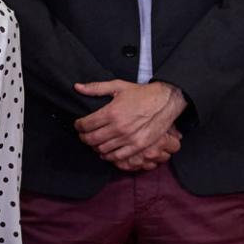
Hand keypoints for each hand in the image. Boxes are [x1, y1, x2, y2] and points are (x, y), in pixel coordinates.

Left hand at [73, 80, 187, 164]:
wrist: (165, 101)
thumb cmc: (141, 94)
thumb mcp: (117, 86)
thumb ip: (95, 88)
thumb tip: (77, 87)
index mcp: (111, 112)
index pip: (86, 124)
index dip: (78, 126)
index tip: (78, 124)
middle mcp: (119, 127)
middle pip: (92, 139)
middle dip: (83, 138)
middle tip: (83, 135)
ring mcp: (129, 138)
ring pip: (102, 149)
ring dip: (95, 147)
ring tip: (94, 142)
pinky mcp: (138, 146)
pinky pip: (118, 156)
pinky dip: (109, 156)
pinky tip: (106, 152)